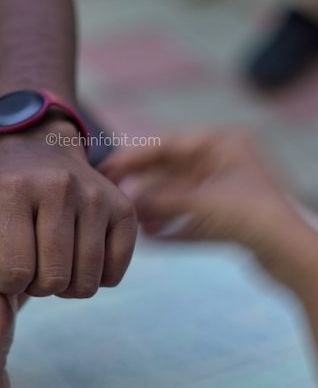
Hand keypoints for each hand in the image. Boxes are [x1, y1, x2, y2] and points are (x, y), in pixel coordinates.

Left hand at [0, 117, 136, 340]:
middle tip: (31, 260)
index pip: (13, 273)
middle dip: (37, 284)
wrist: (38, 153)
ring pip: (87, 283)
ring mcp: (97, 195)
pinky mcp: (124, 208)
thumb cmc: (0, 201)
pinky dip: (95, 277)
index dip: (6, 282)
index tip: (4, 263)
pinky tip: (77, 254)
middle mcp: (59, 186)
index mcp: (13, 190)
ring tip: (52, 258)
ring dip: (66, 285)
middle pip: (54, 280)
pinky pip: (114, 274)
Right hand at [99, 130, 317, 291]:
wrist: (293, 255)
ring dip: (156, 208)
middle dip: (144, 185)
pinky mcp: (231, 216)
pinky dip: (174, 225)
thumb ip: (158, 199)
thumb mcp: (198, 200)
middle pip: (172, 171)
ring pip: (181, 195)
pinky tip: (153, 236)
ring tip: (131, 219)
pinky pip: (193, 216)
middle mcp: (225, 162)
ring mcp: (229, 189)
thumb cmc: (250, 214)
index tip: (107, 167)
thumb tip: (125, 200)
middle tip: (113, 193)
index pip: (167, 145)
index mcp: (222, 144)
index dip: (134, 156)